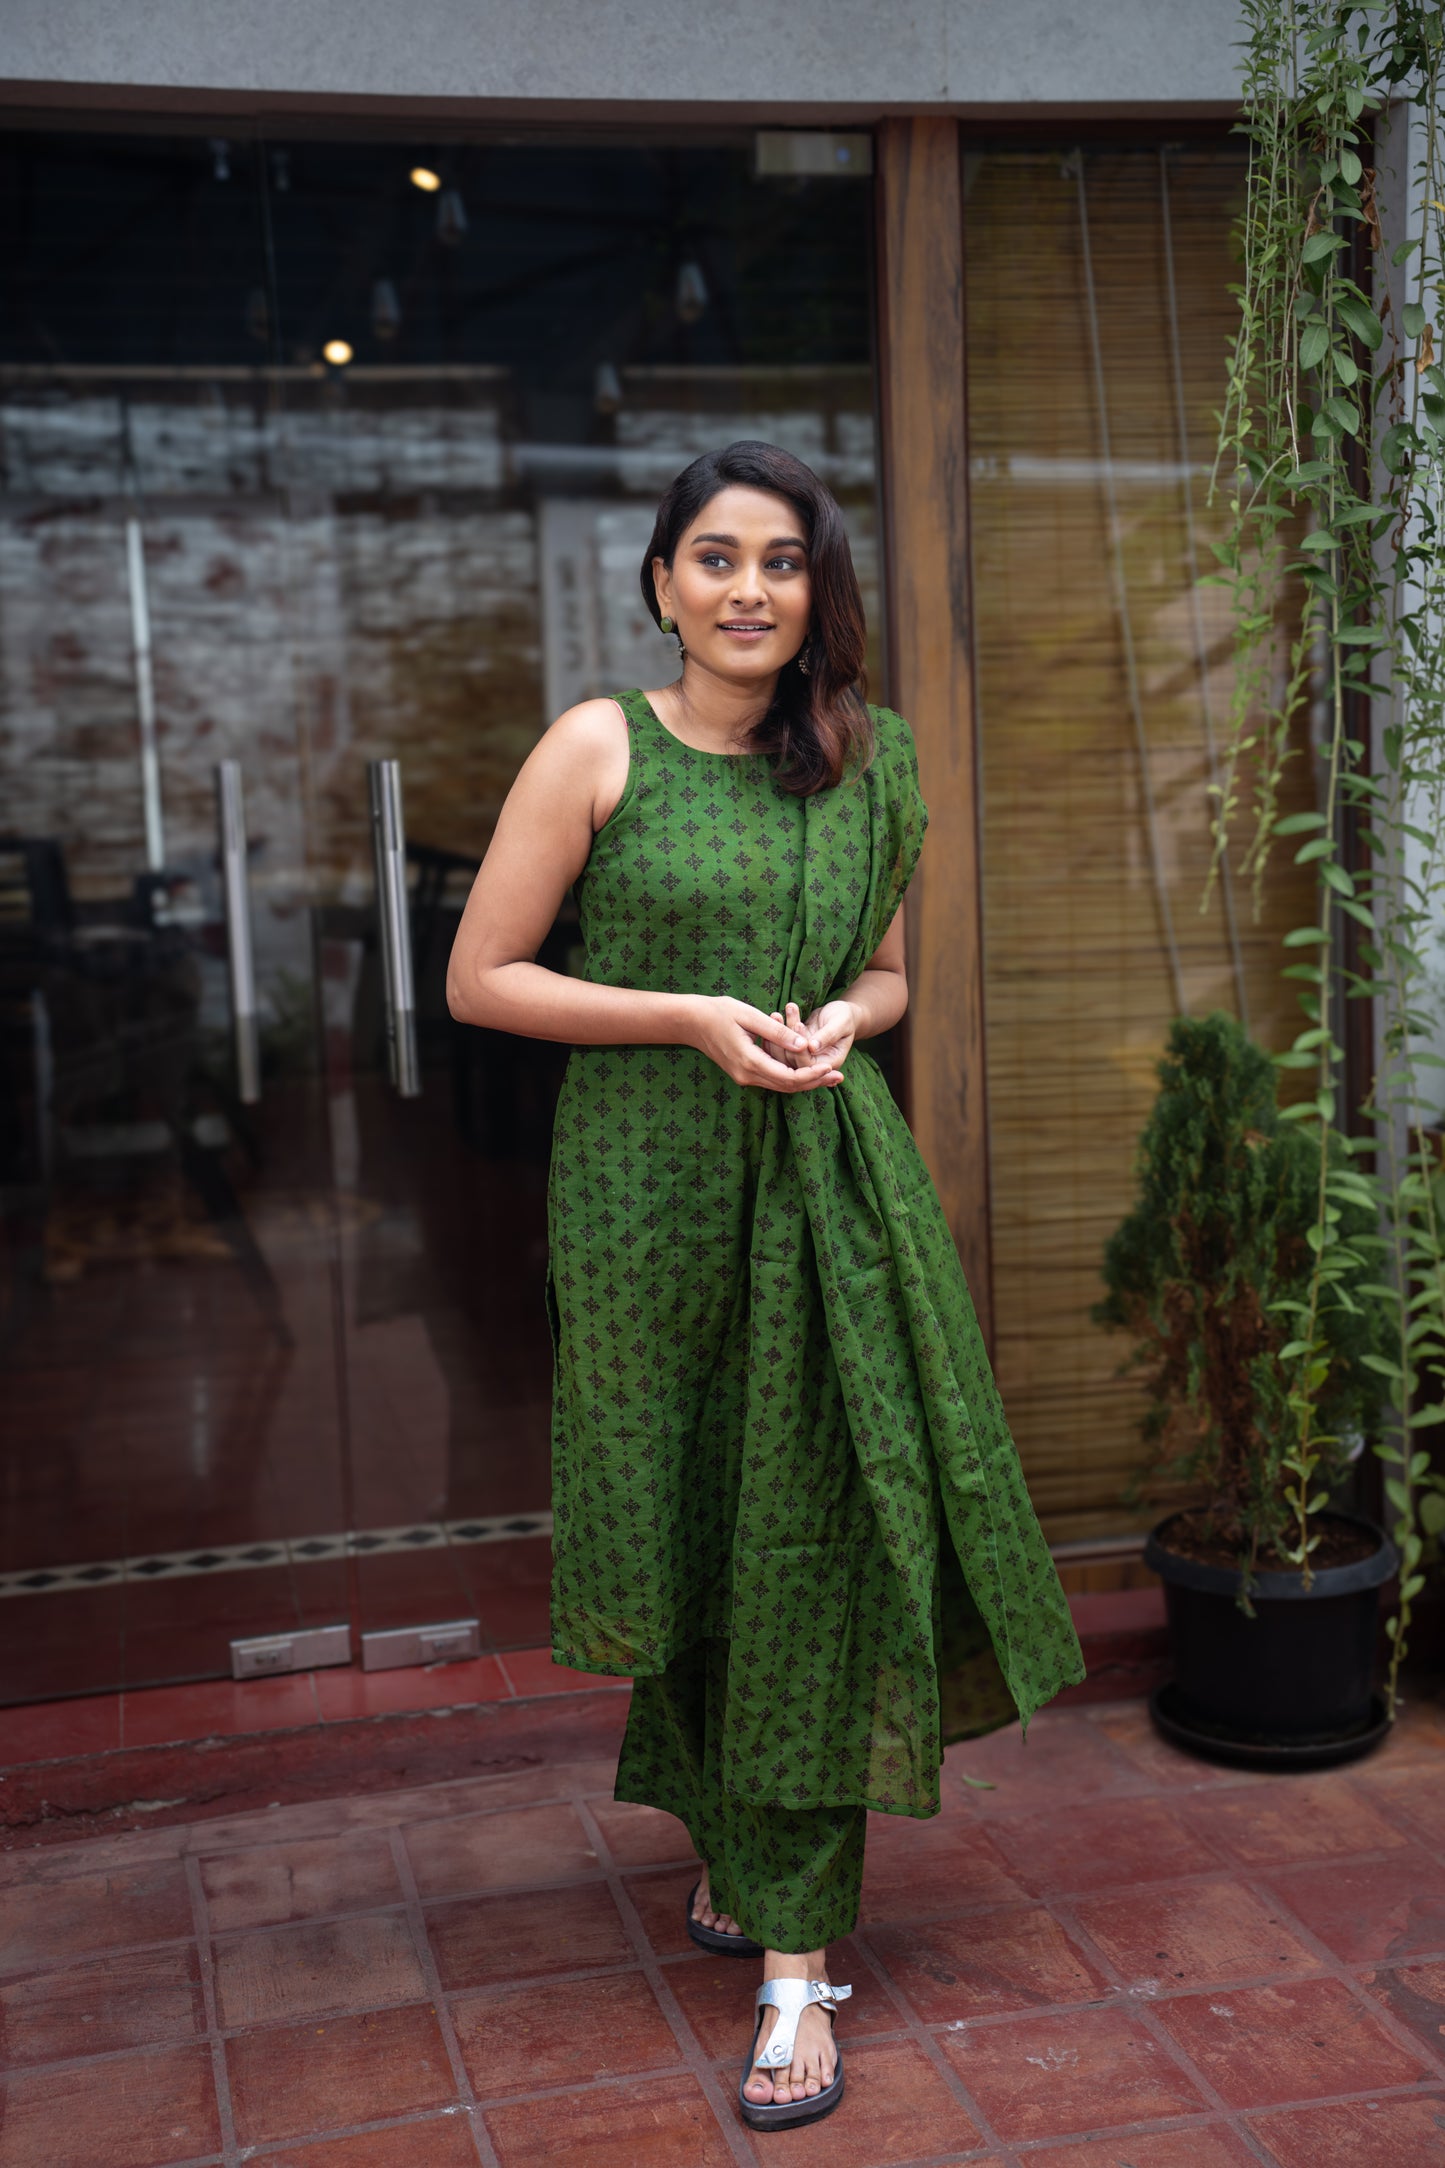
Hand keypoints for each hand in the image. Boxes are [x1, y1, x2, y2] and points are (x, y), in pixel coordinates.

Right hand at [688, 996, 840, 1092]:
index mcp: (750, 1062)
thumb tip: (804, 1044)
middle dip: (814, 1082)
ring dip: (805, 1081)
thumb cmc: (719, 1012)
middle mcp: (747, 1075)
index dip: (812, 1074)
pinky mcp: (743, 1073)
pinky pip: (772, 1079)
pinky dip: (792, 1077)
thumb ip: (777, 1033)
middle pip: (788, 1086)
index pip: (788, 1077)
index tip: (831, 1067)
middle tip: (839, 1077)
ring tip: (829, 1076)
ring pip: (781, 1086)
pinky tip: (807, 1070)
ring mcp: (744, 1077)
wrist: (691, 1022)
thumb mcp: (750, 1016)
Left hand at [765, 1000, 849, 1087]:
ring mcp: (803, 1058)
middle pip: (792, 1061)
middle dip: (785, 1038)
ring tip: (776, 1014)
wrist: (840, 1014)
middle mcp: (815, 1065)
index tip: (798, 1025)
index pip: (808, 1064)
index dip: (800, 1047)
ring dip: (777, 1034)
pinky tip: (775, 1016)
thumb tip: (812, 1047)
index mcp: (829, 1063)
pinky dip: (775, 1033)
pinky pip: (780, 1046)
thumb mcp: (841, 1023)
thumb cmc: (844, 1017)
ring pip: (783, 1053)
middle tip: (779, 1016)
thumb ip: (828, 1035)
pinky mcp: (794, 1050)